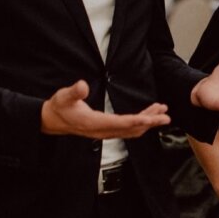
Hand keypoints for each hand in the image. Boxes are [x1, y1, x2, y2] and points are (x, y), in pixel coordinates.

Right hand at [41, 80, 170, 137]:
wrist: (52, 120)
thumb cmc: (59, 107)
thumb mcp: (63, 97)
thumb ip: (73, 92)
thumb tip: (82, 85)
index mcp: (94, 123)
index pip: (121, 124)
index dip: (139, 121)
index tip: (153, 119)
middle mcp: (103, 131)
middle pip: (132, 129)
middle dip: (150, 123)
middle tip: (166, 116)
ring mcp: (106, 132)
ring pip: (132, 130)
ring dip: (148, 121)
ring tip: (162, 111)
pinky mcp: (107, 129)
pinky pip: (128, 129)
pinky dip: (141, 122)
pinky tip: (149, 114)